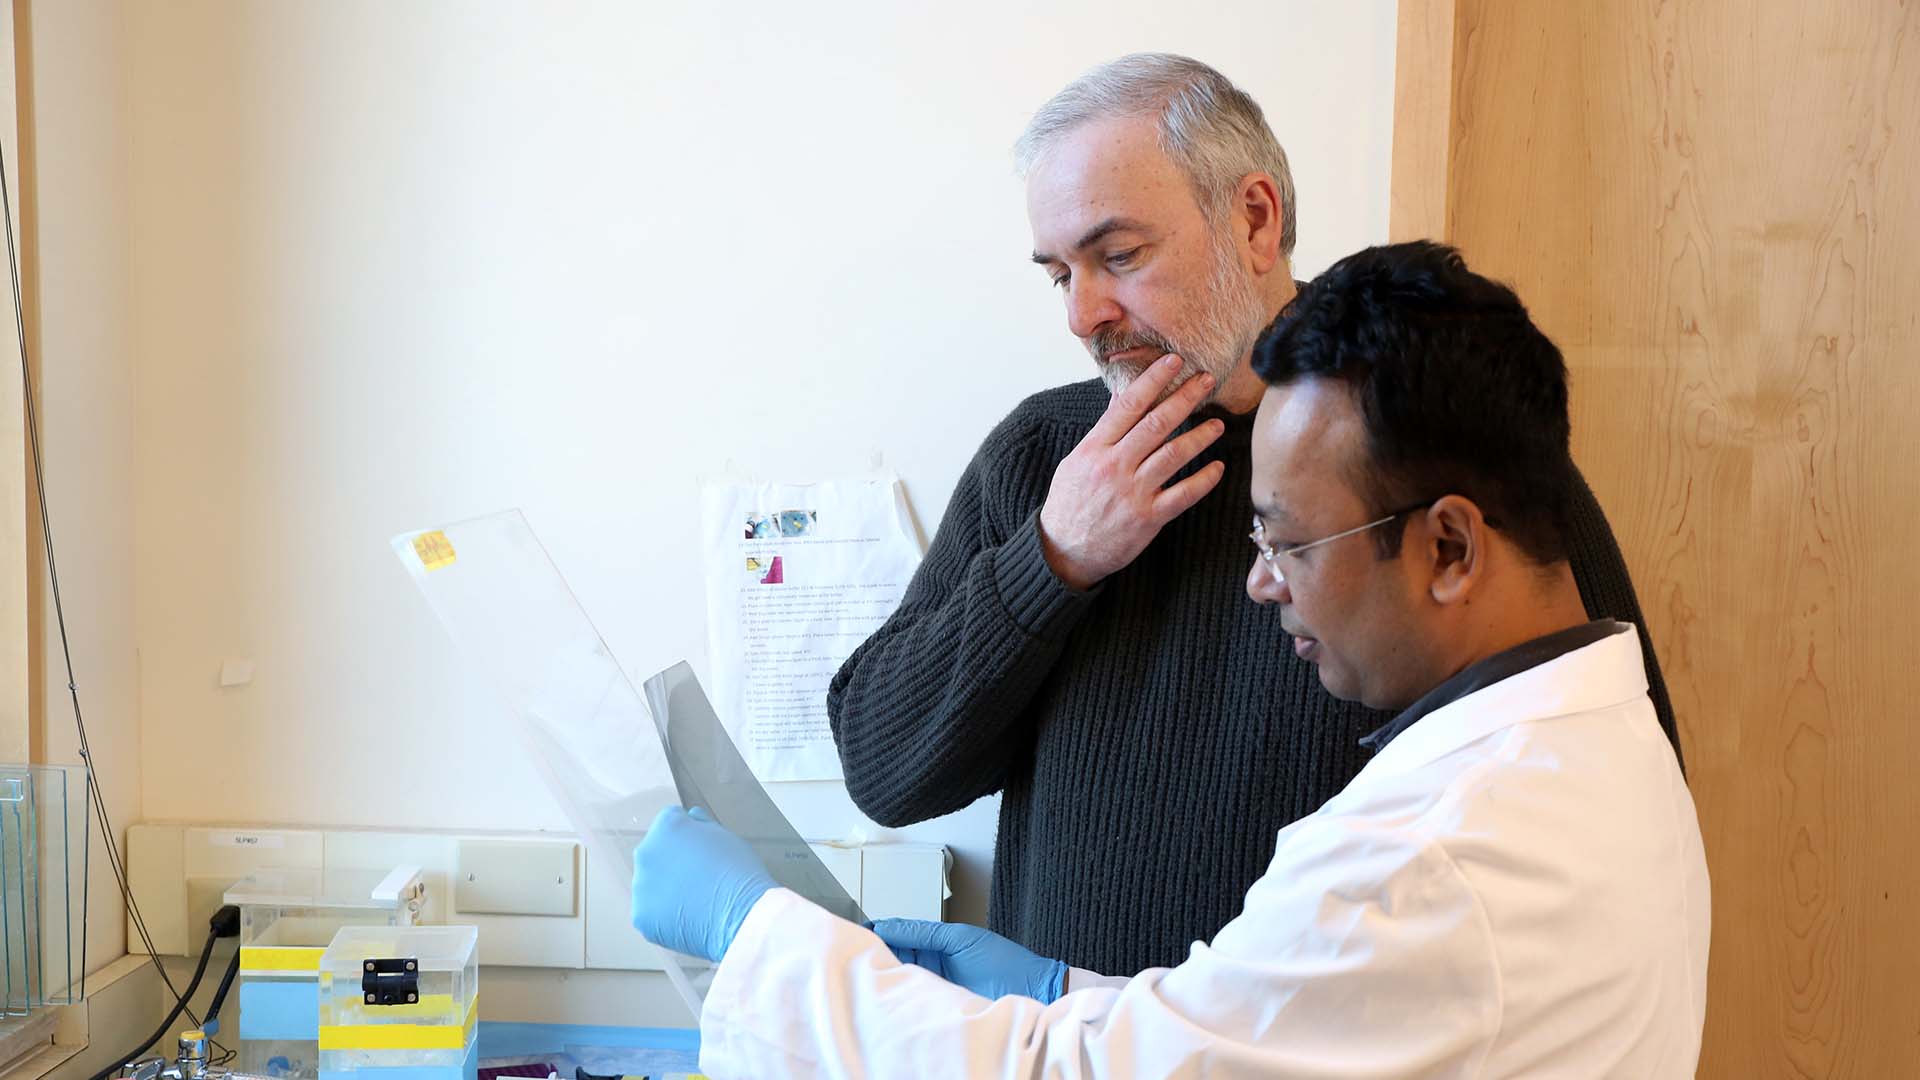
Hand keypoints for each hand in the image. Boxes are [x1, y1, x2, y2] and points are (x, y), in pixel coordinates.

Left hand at [630, 806, 776, 962]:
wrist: (742, 916)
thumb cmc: (739, 876)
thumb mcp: (726, 835)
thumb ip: (701, 823)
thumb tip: (692, 819)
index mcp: (666, 827)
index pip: (669, 823)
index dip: (688, 836)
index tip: (698, 850)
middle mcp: (646, 852)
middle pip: (656, 854)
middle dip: (672, 862)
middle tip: (698, 877)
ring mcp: (640, 886)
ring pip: (651, 884)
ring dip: (667, 889)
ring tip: (696, 899)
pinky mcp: (641, 915)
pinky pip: (651, 911)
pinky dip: (665, 915)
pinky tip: (688, 915)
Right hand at [871, 918, 1067, 1003]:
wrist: (1030, 990)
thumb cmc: (1003, 962)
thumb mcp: (959, 938)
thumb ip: (923, 932)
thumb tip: (887, 924)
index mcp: (935, 944)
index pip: (897, 936)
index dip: (876, 934)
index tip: (856, 934)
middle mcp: (930, 966)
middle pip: (892, 958)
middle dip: (873, 956)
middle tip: (852, 955)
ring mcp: (932, 987)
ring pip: (898, 979)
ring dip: (883, 976)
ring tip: (863, 974)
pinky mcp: (936, 1007)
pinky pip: (911, 1001)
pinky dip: (897, 997)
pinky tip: (885, 995)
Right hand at [1038, 354, 1227, 589]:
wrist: (1063, 551)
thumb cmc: (1070, 503)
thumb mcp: (1077, 460)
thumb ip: (1103, 430)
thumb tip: (1121, 395)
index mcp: (1095, 448)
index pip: (1128, 405)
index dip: (1153, 380)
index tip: (1173, 361)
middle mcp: (1114, 466)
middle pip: (1155, 423)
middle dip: (1184, 398)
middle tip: (1206, 380)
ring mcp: (1132, 492)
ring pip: (1173, 455)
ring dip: (1200, 436)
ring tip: (1217, 423)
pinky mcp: (1148, 518)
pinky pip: (1183, 495)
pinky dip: (1203, 480)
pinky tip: (1218, 468)